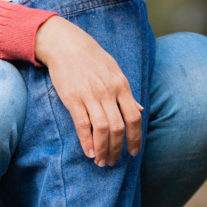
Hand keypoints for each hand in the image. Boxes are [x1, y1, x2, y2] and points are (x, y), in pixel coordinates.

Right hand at [34, 16, 142, 166]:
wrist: (66, 45)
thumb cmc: (92, 58)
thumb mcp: (115, 71)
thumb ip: (126, 93)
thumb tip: (139, 109)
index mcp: (122, 85)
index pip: (134, 117)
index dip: (136, 138)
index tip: (134, 152)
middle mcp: (109, 92)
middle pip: (119, 127)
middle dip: (118, 149)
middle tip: (114, 162)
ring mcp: (91, 95)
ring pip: (102, 129)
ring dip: (103, 149)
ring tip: (102, 162)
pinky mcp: (73, 98)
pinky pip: (83, 124)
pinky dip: (87, 141)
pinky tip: (89, 152)